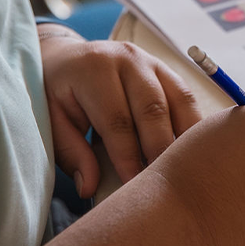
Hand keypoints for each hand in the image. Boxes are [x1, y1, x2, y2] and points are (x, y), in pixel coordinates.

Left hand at [38, 24, 200, 197]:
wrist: (67, 58)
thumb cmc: (57, 94)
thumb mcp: (52, 121)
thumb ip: (71, 152)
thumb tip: (90, 187)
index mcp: (94, 68)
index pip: (117, 119)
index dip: (128, 155)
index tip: (134, 184)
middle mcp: (128, 59)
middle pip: (154, 108)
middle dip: (160, 149)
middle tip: (164, 182)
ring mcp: (153, 61)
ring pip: (180, 100)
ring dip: (185, 137)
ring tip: (183, 167)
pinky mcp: (168, 70)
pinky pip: (188, 98)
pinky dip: (193, 125)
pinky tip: (191, 149)